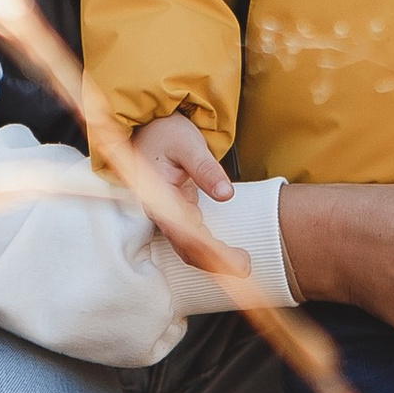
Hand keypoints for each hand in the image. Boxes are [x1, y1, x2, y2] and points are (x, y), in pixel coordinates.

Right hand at [124, 112, 251, 280]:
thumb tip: (226, 195)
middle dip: (216, 262)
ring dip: (213, 260)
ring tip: (242, 264)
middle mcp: (159, 210)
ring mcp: (167, 214)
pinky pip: (190, 238)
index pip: (185, 232)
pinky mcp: (176, 212)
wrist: (148, 126)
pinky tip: (227, 254)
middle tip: (245, 266)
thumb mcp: (188, 144)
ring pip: (188, 246)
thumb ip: (206, 169)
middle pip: (186, 246)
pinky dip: (209, 249)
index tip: (234, 260)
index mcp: (158, 195)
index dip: (210, 251)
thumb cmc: (165, 132)